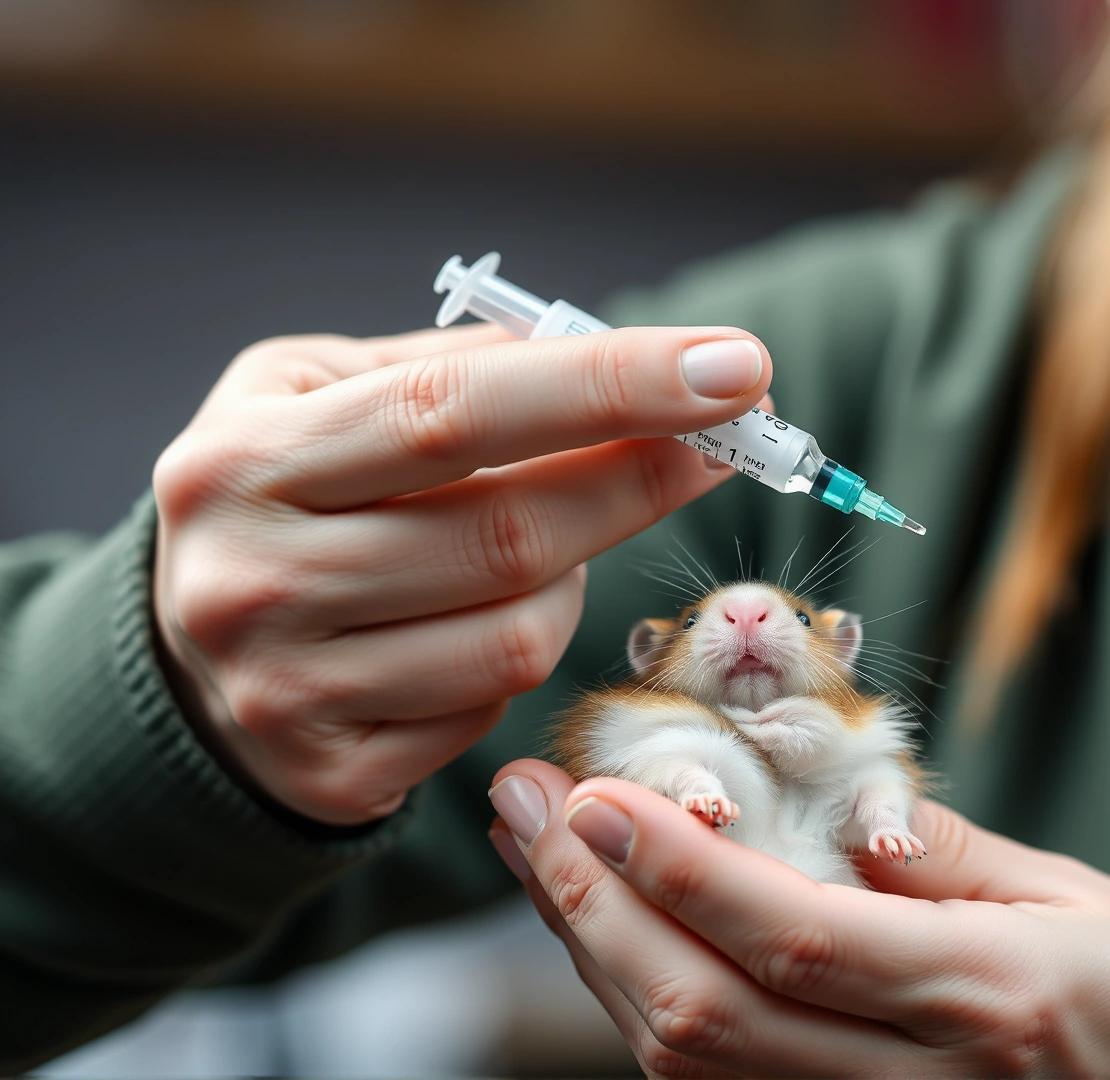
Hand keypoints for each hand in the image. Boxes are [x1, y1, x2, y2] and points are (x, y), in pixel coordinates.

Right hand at [153, 325, 771, 823]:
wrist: (186, 659)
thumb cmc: (289, 497)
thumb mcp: (318, 394)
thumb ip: (453, 366)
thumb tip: (630, 364)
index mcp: (246, 460)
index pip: (458, 408)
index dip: (611, 384)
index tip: (737, 367)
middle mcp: (252, 580)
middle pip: (512, 531)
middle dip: (645, 478)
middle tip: (728, 440)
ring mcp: (288, 692)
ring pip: (521, 636)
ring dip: (576, 580)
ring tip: (552, 541)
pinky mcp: (333, 775)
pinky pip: (494, 710)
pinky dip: (522, 653)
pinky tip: (491, 619)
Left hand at [487, 759, 1109, 1077]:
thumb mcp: (1089, 905)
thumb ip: (958, 859)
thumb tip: (849, 804)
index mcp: (982, 998)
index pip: (791, 936)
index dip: (676, 869)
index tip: (593, 794)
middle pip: (705, 1015)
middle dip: (591, 908)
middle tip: (523, 805)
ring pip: (693, 1065)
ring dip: (598, 955)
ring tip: (546, 855)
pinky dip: (648, 1013)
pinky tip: (616, 938)